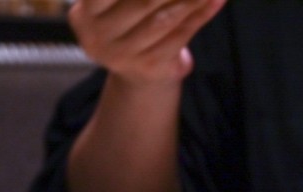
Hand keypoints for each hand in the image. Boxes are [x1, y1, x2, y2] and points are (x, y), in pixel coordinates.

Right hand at [69, 0, 227, 83]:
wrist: (139, 73)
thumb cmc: (129, 21)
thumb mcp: (117, 2)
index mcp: (86, 12)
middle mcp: (98, 37)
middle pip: (141, 1)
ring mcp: (124, 56)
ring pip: (164, 19)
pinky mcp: (151, 68)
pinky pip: (181, 37)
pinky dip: (201, 15)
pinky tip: (216, 0)